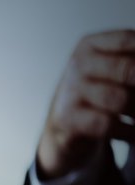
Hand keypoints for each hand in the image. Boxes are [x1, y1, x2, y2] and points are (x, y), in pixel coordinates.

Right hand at [37, 30, 134, 178]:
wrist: (66, 126)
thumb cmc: (98, 94)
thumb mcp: (114, 70)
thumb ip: (131, 64)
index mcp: (91, 45)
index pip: (130, 41)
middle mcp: (78, 63)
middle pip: (130, 70)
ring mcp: (70, 90)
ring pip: (121, 99)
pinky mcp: (66, 117)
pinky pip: (107, 124)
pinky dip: (128, 132)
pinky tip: (132, 133)